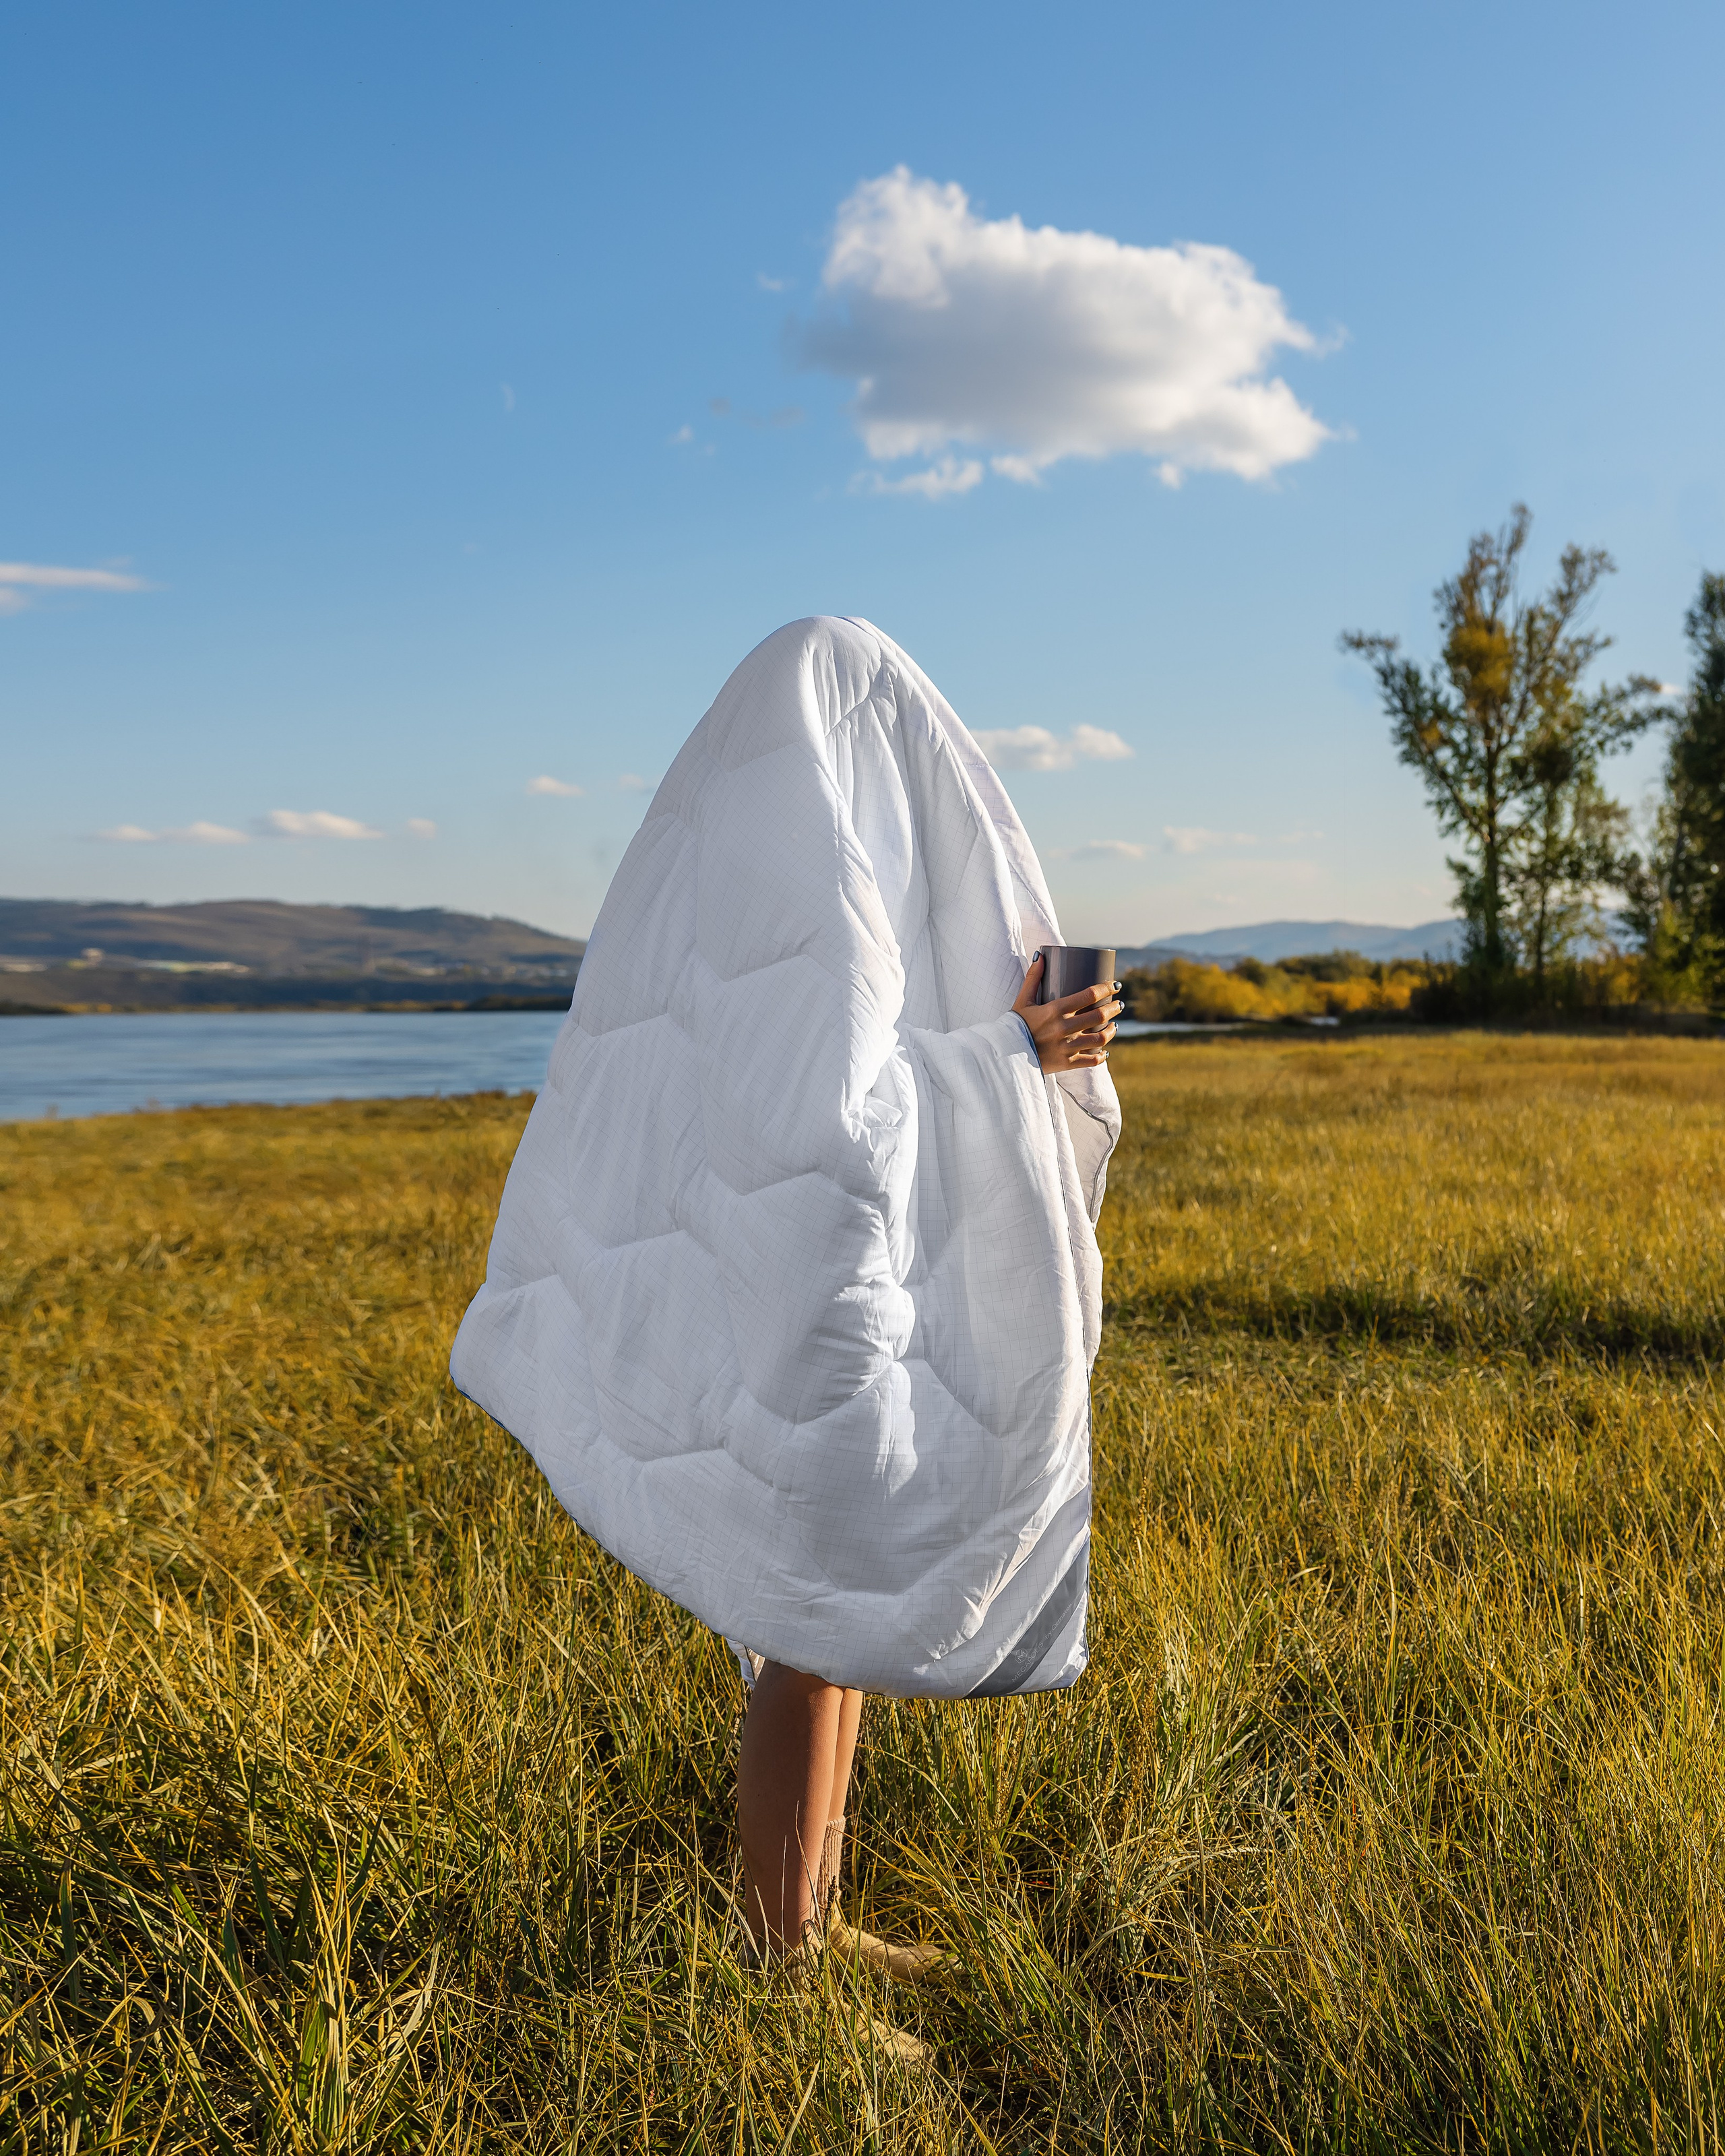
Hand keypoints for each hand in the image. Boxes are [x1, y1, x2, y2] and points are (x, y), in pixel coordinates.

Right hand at [1012, 955, 1121, 1072]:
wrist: (1005, 1054)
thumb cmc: (1016, 1025)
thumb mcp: (1023, 1000)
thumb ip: (1032, 978)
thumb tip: (1041, 956)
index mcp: (1054, 1010)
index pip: (1088, 994)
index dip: (1106, 988)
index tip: (1115, 985)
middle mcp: (1063, 1028)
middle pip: (1099, 1015)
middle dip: (1114, 1008)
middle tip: (1119, 1004)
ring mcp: (1066, 1047)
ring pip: (1099, 1039)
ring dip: (1111, 1031)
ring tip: (1114, 1026)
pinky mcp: (1066, 1063)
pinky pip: (1091, 1061)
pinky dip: (1101, 1056)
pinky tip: (1105, 1051)